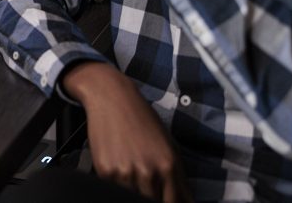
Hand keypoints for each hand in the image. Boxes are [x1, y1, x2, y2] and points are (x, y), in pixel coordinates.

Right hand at [64, 62, 192, 202]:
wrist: (112, 98)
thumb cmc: (142, 119)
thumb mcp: (169, 145)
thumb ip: (178, 178)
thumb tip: (185, 201)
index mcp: (168, 166)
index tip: (167, 201)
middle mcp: (148, 171)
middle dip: (154, 199)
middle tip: (148, 186)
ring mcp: (125, 173)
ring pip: (133, 199)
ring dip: (134, 193)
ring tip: (132, 175)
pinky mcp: (105, 171)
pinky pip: (113, 190)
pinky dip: (117, 186)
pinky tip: (119, 170)